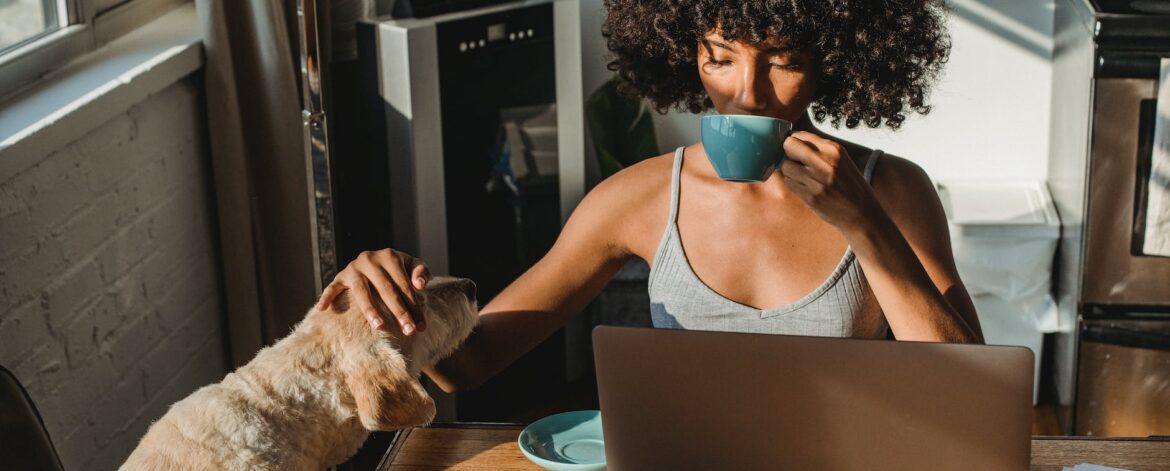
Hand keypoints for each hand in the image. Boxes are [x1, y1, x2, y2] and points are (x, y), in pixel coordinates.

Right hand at [316, 249, 431, 333]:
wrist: (375, 261)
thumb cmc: (397, 269)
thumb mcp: (411, 265)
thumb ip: (421, 271)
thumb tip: (420, 284)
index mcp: (390, 256)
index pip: (404, 285)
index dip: (414, 306)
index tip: (421, 326)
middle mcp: (370, 259)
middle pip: (386, 289)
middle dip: (399, 312)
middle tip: (409, 331)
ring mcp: (353, 268)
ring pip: (361, 291)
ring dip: (370, 309)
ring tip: (380, 327)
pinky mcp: (340, 277)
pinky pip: (332, 287)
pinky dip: (327, 296)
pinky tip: (323, 309)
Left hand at [779, 131, 882, 232]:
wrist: (861, 212)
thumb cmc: (850, 185)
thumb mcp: (841, 160)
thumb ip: (819, 149)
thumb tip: (793, 141)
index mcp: (834, 149)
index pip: (799, 135)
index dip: (794, 143)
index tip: (795, 151)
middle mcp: (825, 162)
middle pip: (789, 146)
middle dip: (788, 154)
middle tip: (795, 162)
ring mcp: (817, 180)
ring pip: (786, 166)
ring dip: (790, 172)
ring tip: (803, 178)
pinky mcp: (811, 196)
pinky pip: (789, 183)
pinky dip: (793, 185)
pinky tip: (805, 188)